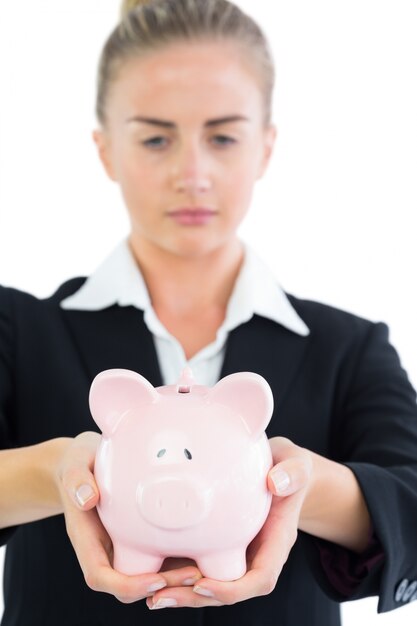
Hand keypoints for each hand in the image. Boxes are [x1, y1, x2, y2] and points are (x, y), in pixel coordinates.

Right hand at [54, 432, 203, 602]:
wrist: (85, 464)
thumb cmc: (79, 465)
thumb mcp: (75, 466)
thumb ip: (77, 481)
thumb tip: (87, 498)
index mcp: (87, 540)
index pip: (100, 576)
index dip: (128, 584)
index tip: (156, 579)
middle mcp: (105, 549)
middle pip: (130, 584)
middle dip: (162, 585)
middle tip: (194, 574)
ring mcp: (123, 546)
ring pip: (148, 575)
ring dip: (175, 578)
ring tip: (205, 567)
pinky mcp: (139, 537)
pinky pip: (158, 556)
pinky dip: (178, 559)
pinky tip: (202, 547)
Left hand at [145, 436, 312, 609]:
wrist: (280, 468)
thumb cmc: (289, 468)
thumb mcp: (296, 465)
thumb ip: (291, 473)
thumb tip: (275, 482)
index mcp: (276, 542)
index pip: (260, 579)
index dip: (232, 589)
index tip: (203, 584)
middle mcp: (255, 553)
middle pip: (228, 589)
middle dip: (195, 598)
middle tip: (161, 597)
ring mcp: (237, 551)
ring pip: (210, 581)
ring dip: (181, 591)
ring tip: (150, 593)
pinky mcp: (218, 542)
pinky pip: (198, 562)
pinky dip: (177, 570)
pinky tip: (150, 569)